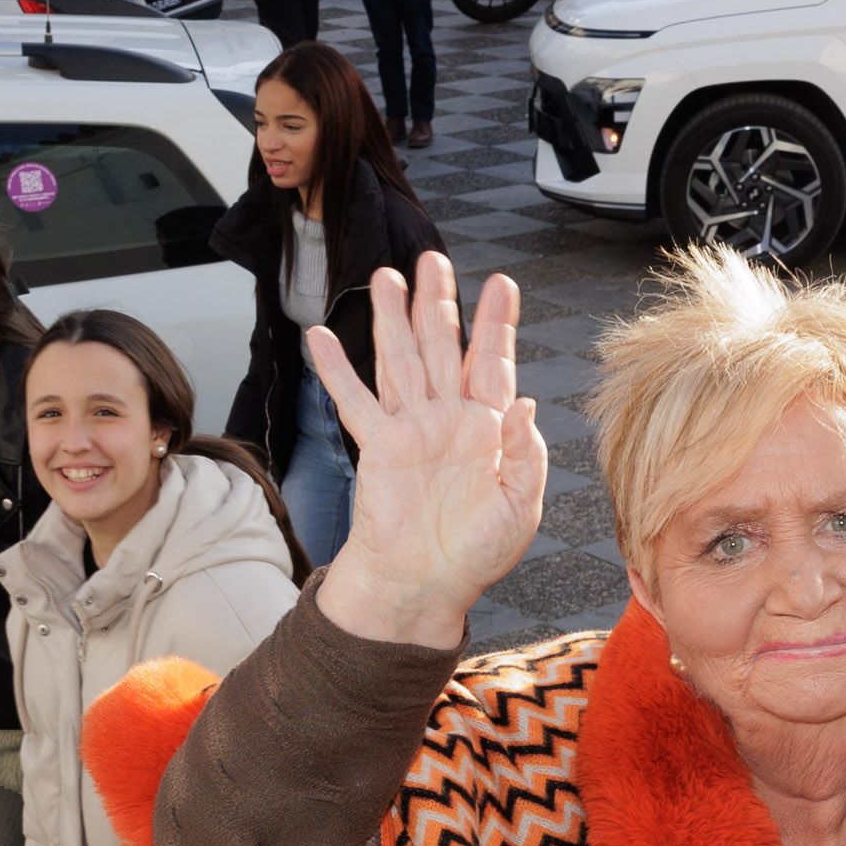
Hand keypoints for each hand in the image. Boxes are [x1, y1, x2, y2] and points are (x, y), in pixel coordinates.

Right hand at [312, 253, 547, 649]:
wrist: (425, 585)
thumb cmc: (475, 554)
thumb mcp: (520, 508)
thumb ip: (525, 456)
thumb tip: (525, 405)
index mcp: (489, 429)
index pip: (493, 362)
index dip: (497, 322)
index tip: (501, 283)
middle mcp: (448, 419)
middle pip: (443, 346)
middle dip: (438, 303)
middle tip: (432, 260)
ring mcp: (411, 429)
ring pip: (401, 359)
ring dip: (393, 319)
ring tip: (386, 278)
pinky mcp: (377, 446)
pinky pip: (355, 400)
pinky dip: (336, 369)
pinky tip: (320, 336)